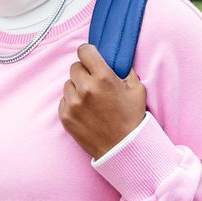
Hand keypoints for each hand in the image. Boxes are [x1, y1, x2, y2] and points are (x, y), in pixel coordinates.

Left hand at [58, 44, 146, 158]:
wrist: (122, 149)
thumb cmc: (132, 120)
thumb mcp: (137, 90)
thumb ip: (126, 71)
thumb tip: (117, 60)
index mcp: (103, 78)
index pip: (84, 51)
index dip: (88, 53)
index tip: (90, 58)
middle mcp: (86, 88)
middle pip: (75, 67)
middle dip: (84, 72)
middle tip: (94, 83)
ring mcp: (73, 103)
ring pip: (68, 84)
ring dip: (77, 88)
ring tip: (91, 100)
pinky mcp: (65, 116)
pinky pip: (64, 100)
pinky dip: (72, 103)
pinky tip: (85, 111)